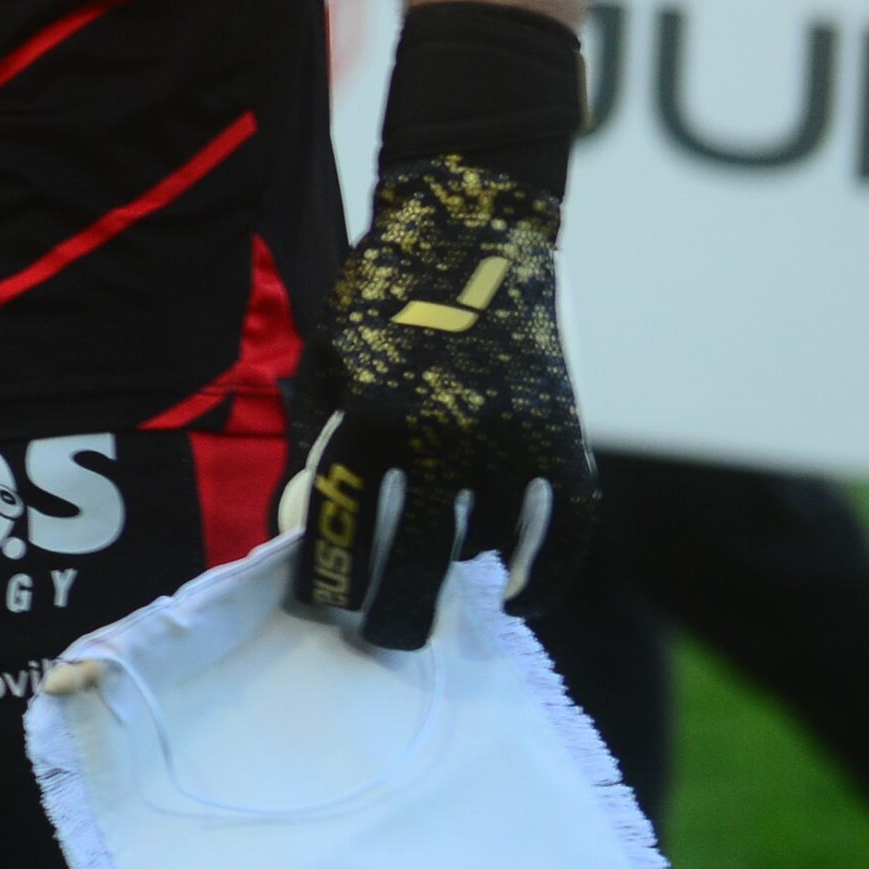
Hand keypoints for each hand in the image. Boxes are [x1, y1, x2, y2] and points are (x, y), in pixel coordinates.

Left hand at [288, 154, 597, 647]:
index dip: (326, 584)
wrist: (474, 231)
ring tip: (424, 591)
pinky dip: (542, 573)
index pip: (340, 533)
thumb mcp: (328, 364)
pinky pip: (562, 530)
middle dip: (388, 615)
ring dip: (452, 574)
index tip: (321, 606)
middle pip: (411, 566)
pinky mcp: (563, 439)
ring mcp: (512, 443)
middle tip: (377, 636)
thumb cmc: (382, 296)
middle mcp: (445, 440)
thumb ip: (319, 445)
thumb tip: (305, 529)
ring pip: (479, 547)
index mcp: (372, 420)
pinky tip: (515, 595)